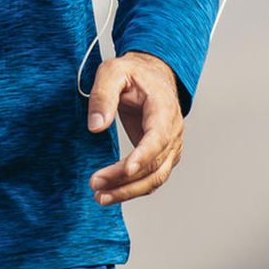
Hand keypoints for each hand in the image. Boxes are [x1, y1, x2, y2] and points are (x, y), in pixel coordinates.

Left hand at [86, 51, 183, 205]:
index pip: (158, 137)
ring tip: (100, 197)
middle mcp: (173, 131)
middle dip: (125, 180)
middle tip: (96, 185)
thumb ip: (103, 95)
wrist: (152, 75)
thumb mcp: (113, 71)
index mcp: (164, 108)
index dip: (144, 156)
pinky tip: (111, 193)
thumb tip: (96, 126)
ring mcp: (171, 146)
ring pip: (155, 178)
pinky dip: (133, 189)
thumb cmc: (134, 73)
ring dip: (129, 191)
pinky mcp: (162, 155)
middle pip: (155, 165)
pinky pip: (152, 178)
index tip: (126, 170)